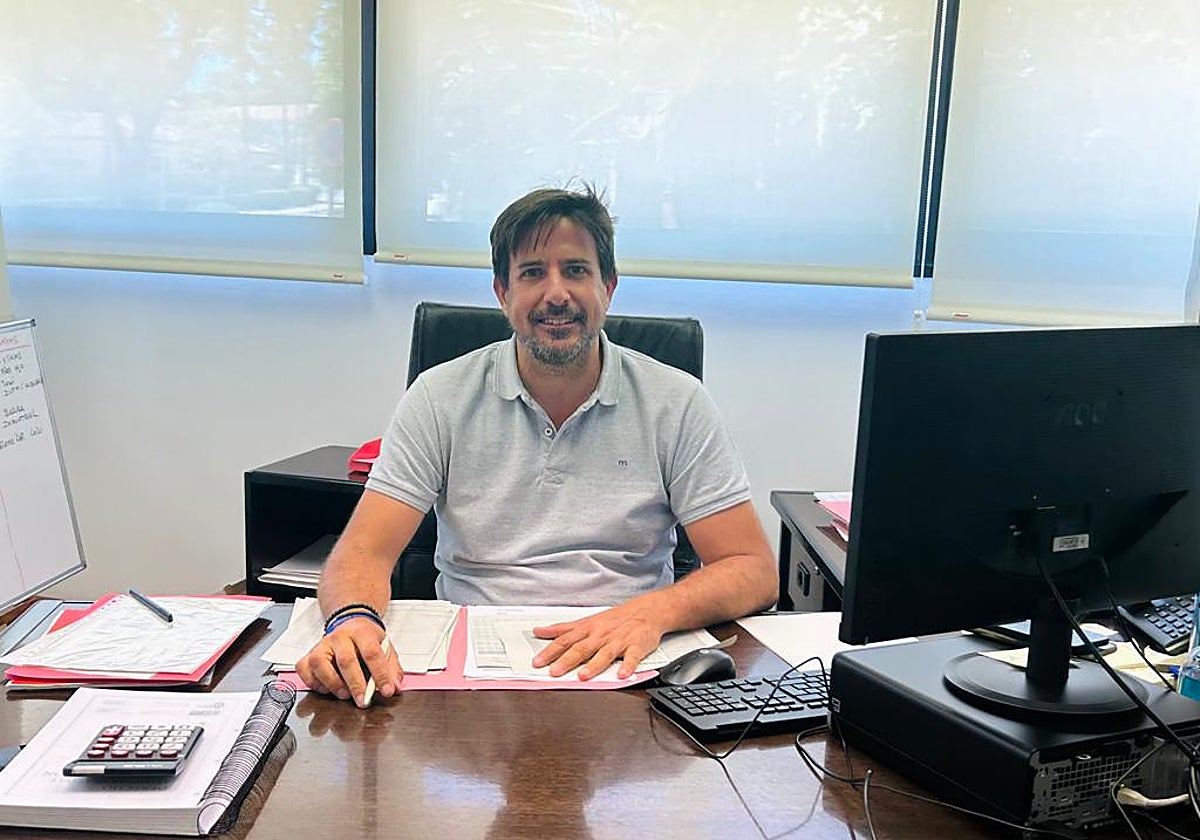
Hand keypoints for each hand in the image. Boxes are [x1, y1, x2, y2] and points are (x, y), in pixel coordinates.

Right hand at [295, 616, 402, 706]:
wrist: (350, 624)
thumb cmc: (367, 639)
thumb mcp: (385, 647)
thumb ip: (392, 668)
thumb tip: (395, 687)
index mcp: (361, 632)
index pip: (372, 653)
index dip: (380, 674)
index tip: (387, 690)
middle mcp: (339, 637)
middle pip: (346, 660)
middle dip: (356, 684)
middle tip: (363, 701)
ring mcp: (322, 645)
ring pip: (320, 664)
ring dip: (333, 684)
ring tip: (344, 695)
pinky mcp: (309, 655)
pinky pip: (304, 669)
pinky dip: (313, 683)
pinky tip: (325, 688)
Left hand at [531, 602, 666, 679]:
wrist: (646, 611)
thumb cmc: (615, 619)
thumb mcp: (586, 620)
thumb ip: (563, 629)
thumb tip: (540, 631)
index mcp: (588, 629)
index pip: (565, 640)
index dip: (550, 651)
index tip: (537, 662)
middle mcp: (601, 635)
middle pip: (582, 648)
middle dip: (567, 660)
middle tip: (554, 672)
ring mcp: (619, 641)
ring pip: (604, 653)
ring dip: (594, 665)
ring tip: (583, 676)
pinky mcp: (637, 646)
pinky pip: (632, 657)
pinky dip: (628, 666)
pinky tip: (622, 674)